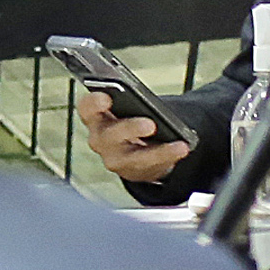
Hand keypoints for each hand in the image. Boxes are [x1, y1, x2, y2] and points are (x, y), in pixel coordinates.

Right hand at [74, 87, 189, 186]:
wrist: (136, 145)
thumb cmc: (129, 118)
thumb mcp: (126, 106)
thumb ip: (130, 101)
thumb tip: (148, 104)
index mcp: (94, 116)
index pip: (87, 108)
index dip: (94, 104)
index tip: (107, 98)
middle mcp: (100, 139)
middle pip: (108, 136)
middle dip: (129, 129)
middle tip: (150, 125)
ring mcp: (114, 158)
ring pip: (133, 158)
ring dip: (157, 152)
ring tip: (179, 145)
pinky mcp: (132, 171)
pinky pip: (150, 167)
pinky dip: (168, 157)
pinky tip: (182, 148)